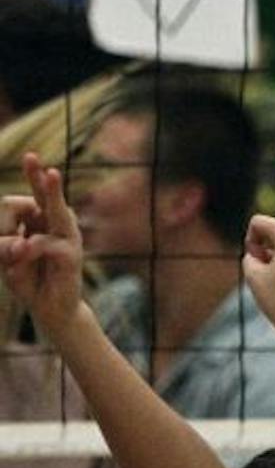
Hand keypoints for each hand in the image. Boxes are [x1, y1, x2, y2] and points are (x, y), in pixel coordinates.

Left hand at [0, 152, 86, 330]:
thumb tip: (21, 241)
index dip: (12, 206)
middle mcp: (58, 225)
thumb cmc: (31, 281)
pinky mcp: (72, 254)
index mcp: (42, 222)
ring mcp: (68, 237)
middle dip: (38, 175)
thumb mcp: (10, 260)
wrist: (53, 310)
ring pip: (56, 209)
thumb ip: (10, 246)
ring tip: (51, 172)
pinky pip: (45, 243)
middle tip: (32, 156)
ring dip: (51, 190)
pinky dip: (28, 250)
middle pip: (47, 195)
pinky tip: (17, 259)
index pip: (26, 201)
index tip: (18, 195)